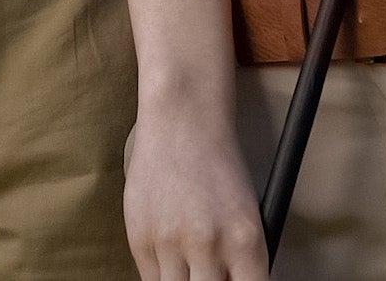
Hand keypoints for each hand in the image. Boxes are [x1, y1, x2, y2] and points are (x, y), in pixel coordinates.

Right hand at [124, 108, 269, 280]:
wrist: (181, 120)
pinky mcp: (139, 238)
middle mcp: (208, 244)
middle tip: (210, 273)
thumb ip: (239, 260)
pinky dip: (164, 275)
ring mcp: (170, 242)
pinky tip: (172, 254)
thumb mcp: (246, 213)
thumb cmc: (218, 164)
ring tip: (191, 263)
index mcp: (245, 239)